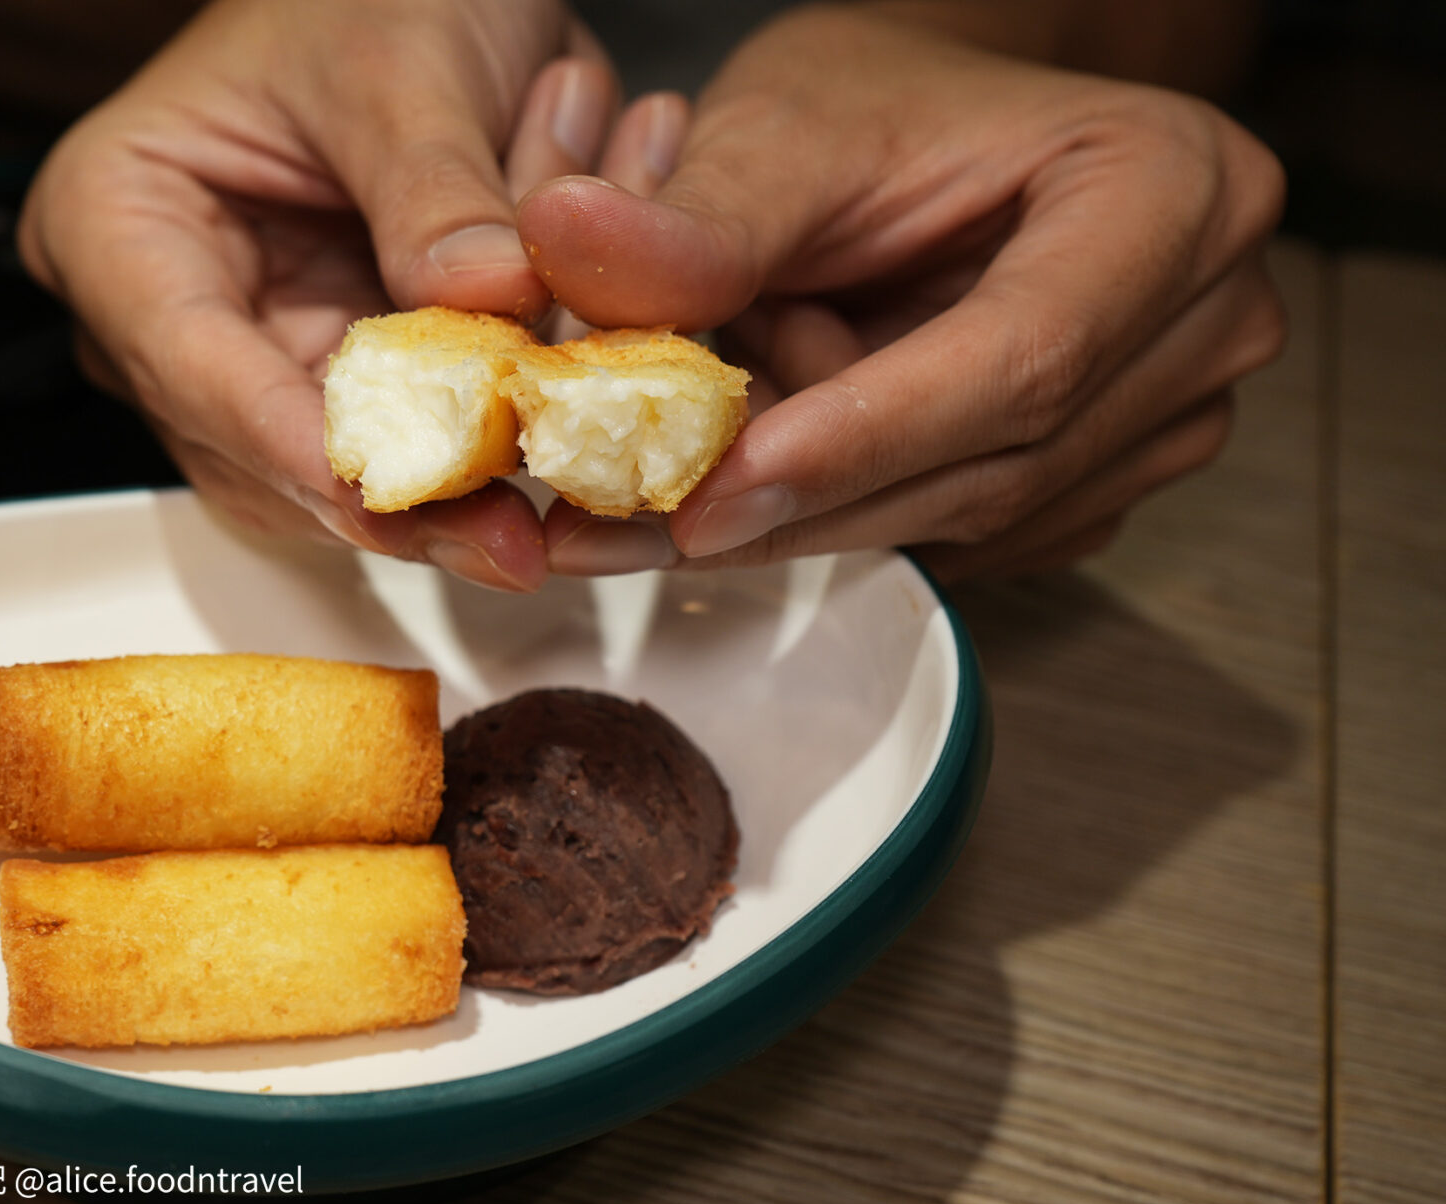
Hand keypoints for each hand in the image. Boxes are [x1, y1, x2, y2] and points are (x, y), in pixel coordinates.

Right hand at [18, 0, 662, 589]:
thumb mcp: (397, 58)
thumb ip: (433, 186)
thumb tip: (484, 304)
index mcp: (122, 222)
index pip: (194, 366)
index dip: (295, 446)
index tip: (390, 494)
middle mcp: (179, 312)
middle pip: (268, 455)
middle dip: (399, 498)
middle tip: (510, 537)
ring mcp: (267, 352)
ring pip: (350, 478)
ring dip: (464, 486)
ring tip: (563, 499)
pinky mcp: (355, 375)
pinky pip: (422, 445)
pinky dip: (499, 443)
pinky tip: (571, 433)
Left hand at [520, 5, 1286, 579]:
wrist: (941, 137)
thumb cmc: (890, 102)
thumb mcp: (788, 126)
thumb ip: (700, 212)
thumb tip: (564, 242)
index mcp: (1173, 194)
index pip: (1025, 357)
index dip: (863, 440)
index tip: (712, 491)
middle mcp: (1204, 318)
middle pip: (996, 467)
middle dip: (798, 506)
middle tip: (620, 527)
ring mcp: (1165, 413)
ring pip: (965, 518)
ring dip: (806, 511)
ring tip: (667, 466)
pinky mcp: (1099, 476)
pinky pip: (959, 534)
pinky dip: (837, 516)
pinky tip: (750, 471)